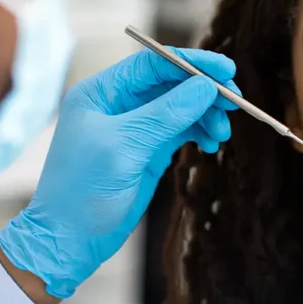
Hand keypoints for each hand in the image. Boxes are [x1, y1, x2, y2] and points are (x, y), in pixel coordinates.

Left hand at [0, 48, 238, 298]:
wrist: (68, 241)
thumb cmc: (82, 192)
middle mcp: (117, 104)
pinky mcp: (146, 150)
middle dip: (204, 91)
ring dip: (205, 115)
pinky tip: (211, 143)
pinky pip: (180, 130)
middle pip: (170, 83)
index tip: (227, 70)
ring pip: (179, 107)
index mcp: (101, 92)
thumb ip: (166, 114)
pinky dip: (198, 132)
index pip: (153, 63)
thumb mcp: (125, 148)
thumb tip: (205, 86)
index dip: (192, 63)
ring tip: (221, 134)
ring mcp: (133, 127)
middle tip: (234, 104)